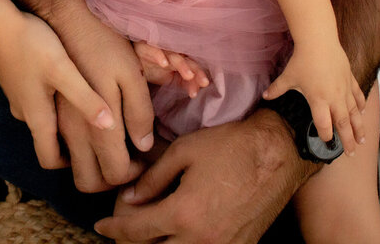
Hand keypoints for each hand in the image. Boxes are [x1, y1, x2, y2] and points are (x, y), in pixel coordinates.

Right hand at [0, 10, 114, 168]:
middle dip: (71, 146)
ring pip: (43, 120)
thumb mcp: (63, 71)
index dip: (71, 167)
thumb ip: (86, 99)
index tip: (96, 159)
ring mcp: (18, 96)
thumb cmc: (30, 44)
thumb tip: (111, 126)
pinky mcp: (16, 80)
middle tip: (99, 136)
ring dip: (63, 123)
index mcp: (37, 117)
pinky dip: (54, 104)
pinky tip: (69, 85)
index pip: (50, 160)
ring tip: (89, 109)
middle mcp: (24, 112)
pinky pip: (37, 102)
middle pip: (48, 142)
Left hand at [95, 111, 312, 243]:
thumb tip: (131, 198)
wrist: (279, 153)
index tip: (101, 224)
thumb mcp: (184, 152)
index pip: (137, 230)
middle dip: (134, 241)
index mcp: (184, 214)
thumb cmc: (231, 146)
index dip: (114, 227)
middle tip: (124, 227)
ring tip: (150, 231)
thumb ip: (153, 179)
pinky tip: (181, 232)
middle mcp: (203, 239)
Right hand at [133, 42, 210, 96]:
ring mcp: (159, 48)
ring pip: (173, 55)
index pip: (193, 65)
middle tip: (204, 82)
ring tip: (189, 75)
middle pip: (187, 60)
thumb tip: (195, 91)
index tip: (204, 85)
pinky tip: (164, 63)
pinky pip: (153, 49)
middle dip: (195, 70)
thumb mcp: (169, 77)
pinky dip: (159, 55)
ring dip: (182, 64)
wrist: (129, 60)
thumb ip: (184, 83)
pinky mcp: (145, 46)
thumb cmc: (151, 67)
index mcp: (179, 58)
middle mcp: (171, 51)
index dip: (199, 75)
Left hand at [262, 42, 365, 153]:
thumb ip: (277, 89)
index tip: (326, 143)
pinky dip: (361, 105)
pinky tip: (362, 113)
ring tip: (362, 140)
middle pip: (343, 124)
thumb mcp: (288, 77)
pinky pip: (358, 95)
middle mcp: (334, 98)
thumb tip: (265, 96)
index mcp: (318, 100)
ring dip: (358, 127)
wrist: (319, 41)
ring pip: (354, 113)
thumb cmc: (302, 60)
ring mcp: (344, 89)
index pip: (324, 124)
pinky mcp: (350, 79)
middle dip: (348, 140)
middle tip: (351, 153)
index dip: (325, 136)